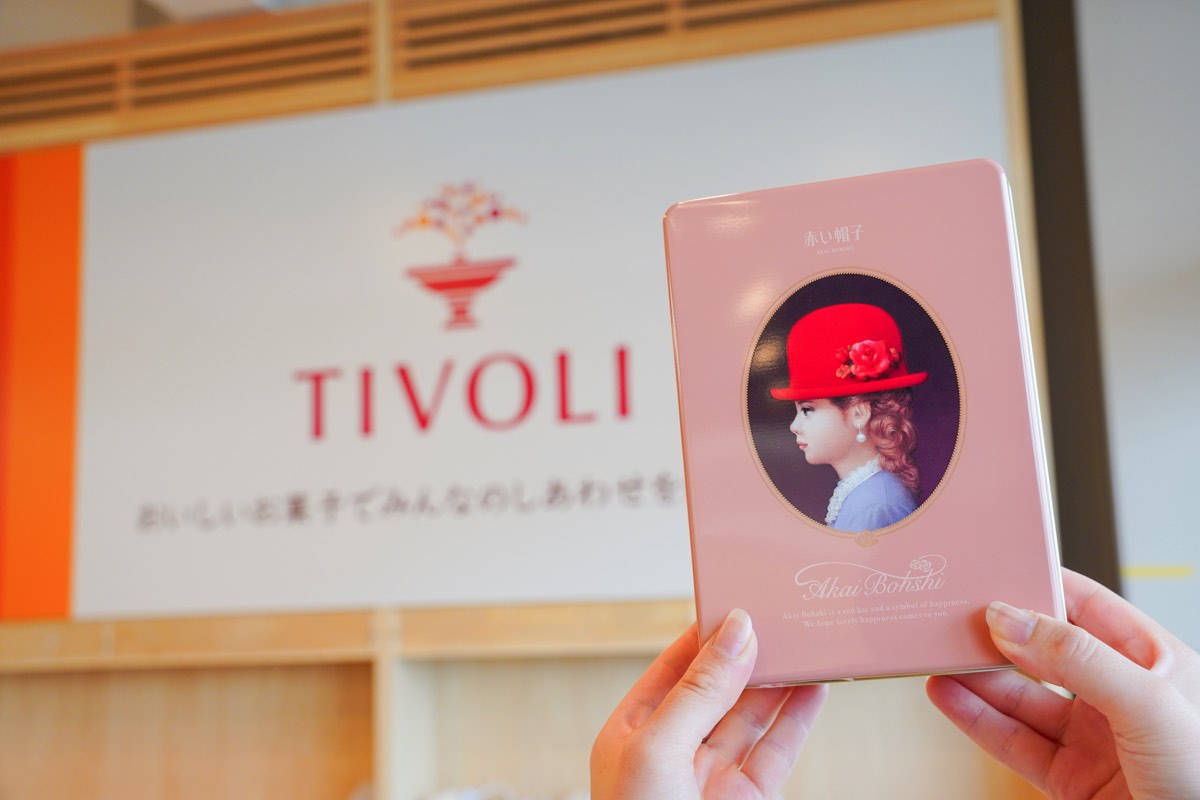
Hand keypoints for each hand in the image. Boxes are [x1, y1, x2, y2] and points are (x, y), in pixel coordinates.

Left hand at [591, 609, 826, 798]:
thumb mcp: (658, 748)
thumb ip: (700, 690)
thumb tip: (736, 630)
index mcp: (634, 730)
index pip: (674, 665)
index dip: (708, 631)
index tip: (741, 595)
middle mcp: (673, 749)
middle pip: (718, 687)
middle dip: (750, 651)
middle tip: (784, 611)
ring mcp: (712, 777)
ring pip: (752, 716)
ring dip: (780, 680)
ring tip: (807, 640)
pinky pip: (777, 751)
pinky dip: (798, 719)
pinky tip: (816, 689)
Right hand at [926, 568, 1199, 798]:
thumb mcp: (1149, 703)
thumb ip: (1078, 658)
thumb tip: (1011, 620)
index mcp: (1153, 660)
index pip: (1085, 605)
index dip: (1038, 585)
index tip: (993, 571)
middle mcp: (1120, 695)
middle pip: (1043, 650)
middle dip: (996, 631)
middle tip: (952, 613)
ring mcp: (1094, 740)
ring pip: (1021, 697)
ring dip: (976, 676)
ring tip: (938, 654)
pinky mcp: (1071, 780)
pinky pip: (1013, 742)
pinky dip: (975, 719)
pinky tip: (948, 696)